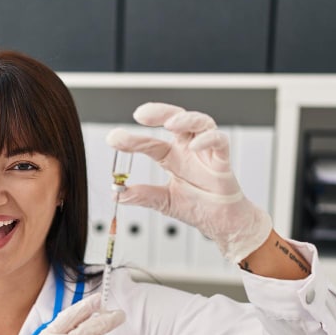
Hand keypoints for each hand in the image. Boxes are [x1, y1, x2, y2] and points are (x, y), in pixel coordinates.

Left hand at [107, 102, 271, 263]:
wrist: (220, 222)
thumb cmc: (197, 207)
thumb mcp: (164, 202)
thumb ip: (143, 196)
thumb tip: (118, 194)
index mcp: (172, 157)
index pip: (150, 143)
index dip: (132, 140)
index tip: (113, 139)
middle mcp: (188, 149)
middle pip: (175, 119)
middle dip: (158, 112)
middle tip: (139, 115)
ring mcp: (206, 152)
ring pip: (199, 122)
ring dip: (185, 119)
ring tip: (169, 123)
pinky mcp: (222, 160)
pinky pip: (219, 141)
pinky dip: (208, 139)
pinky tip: (194, 145)